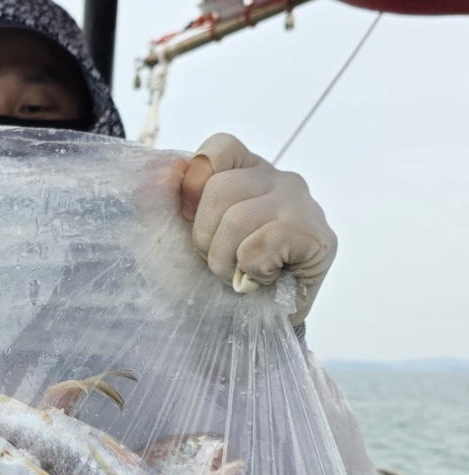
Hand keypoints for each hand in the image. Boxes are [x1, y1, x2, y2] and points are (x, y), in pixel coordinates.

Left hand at [179, 133, 335, 324]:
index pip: (220, 148)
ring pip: (239, 218)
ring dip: (225, 260)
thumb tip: (156, 170)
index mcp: (248, 172)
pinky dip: (251, 271)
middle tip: (220, 264)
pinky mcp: (317, 236)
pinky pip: (261, 245)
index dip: (195, 184)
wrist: (255, 327)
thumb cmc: (222, 276)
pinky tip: (263, 279)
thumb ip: (167, 200)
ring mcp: (302, 205)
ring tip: (239, 276)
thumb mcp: (183, 236)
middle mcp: (279, 180)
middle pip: (221, 189)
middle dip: (205, 238)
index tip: (188, 220)